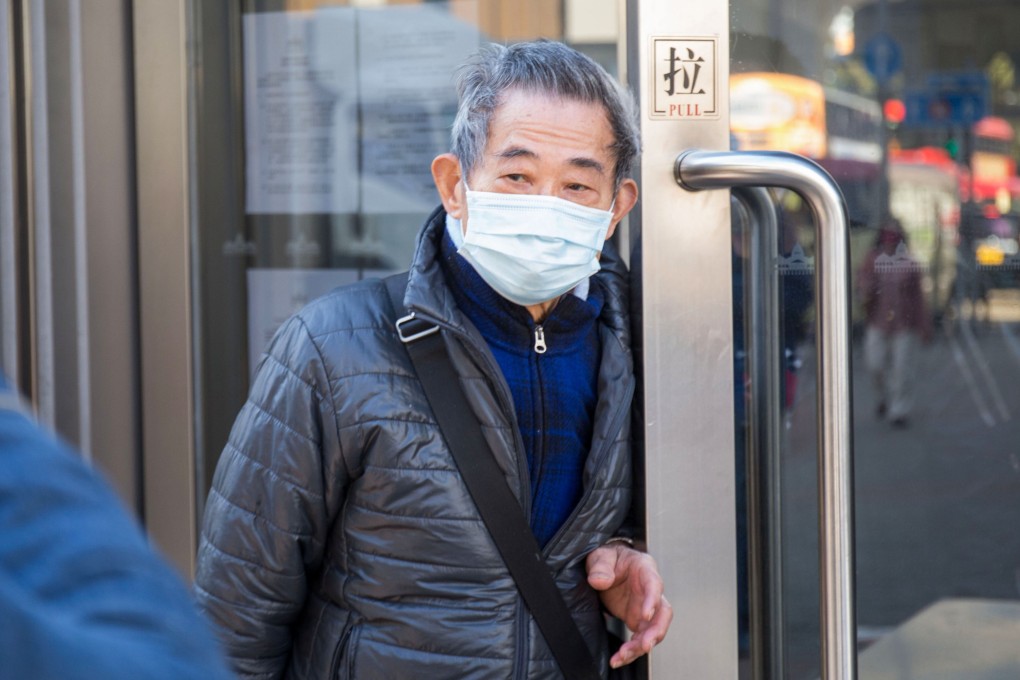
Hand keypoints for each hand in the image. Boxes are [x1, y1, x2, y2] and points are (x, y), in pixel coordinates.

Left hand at [586, 542, 672, 668]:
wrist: (606, 566)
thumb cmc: (609, 557)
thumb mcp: (601, 556)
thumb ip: (600, 567)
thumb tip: (599, 581)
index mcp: (645, 569)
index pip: (654, 585)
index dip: (652, 601)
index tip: (645, 615)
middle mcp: (650, 591)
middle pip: (663, 613)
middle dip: (656, 631)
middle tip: (644, 645)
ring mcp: (645, 607)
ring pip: (652, 630)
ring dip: (640, 646)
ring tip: (623, 656)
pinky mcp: (636, 619)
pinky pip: (639, 638)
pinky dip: (631, 650)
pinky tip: (619, 659)